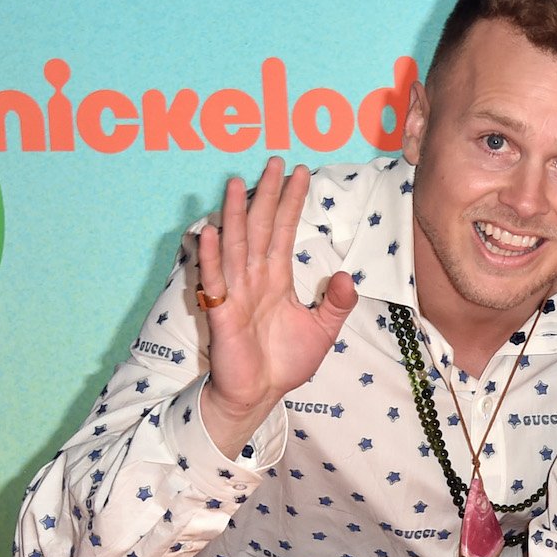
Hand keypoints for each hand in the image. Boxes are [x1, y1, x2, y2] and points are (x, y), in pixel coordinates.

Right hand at [195, 157, 359, 453]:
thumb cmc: (284, 363)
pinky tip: (211, 232)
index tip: (301, 173)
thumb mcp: (321, 331)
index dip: (292, 202)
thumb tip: (345, 276)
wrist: (260, 394)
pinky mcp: (221, 312)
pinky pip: (215, 280)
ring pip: (235, 245)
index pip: (285, 231)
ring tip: (237, 183)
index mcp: (276, 279)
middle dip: (267, 196)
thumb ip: (334, 304)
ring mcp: (236, 292)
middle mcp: (254, 278)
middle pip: (260, 228)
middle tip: (275, 162)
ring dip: (235, 215)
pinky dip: (211, 257)